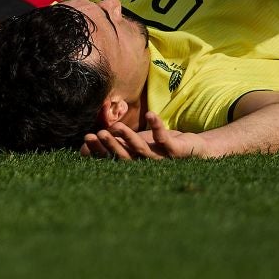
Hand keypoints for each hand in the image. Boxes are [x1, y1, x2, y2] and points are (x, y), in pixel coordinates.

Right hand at [80, 112, 206, 161]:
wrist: (194, 149)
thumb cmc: (159, 146)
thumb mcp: (134, 143)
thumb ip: (114, 143)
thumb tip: (84, 149)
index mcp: (133, 161)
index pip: (113, 157)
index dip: (100, 149)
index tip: (87, 137)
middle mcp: (145, 164)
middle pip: (125, 156)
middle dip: (111, 146)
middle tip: (98, 134)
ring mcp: (160, 159)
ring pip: (142, 150)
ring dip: (129, 138)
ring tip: (116, 126)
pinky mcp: (176, 151)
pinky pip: (164, 139)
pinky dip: (157, 127)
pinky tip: (150, 115)